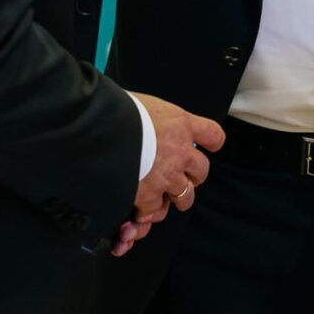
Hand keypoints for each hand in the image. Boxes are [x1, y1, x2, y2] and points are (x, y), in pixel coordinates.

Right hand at [120, 93, 224, 254]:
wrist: (100, 129)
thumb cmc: (117, 110)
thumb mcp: (142, 104)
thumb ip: (152, 118)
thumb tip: (144, 120)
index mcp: (181, 124)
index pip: (212, 134)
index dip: (212, 142)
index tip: (210, 146)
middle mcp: (180, 151)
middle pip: (201, 170)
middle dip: (193, 176)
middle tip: (182, 176)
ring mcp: (168, 175)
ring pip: (186, 195)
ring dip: (177, 197)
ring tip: (165, 198)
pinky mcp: (150, 194)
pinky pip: (155, 209)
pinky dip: (147, 210)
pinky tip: (139, 206)